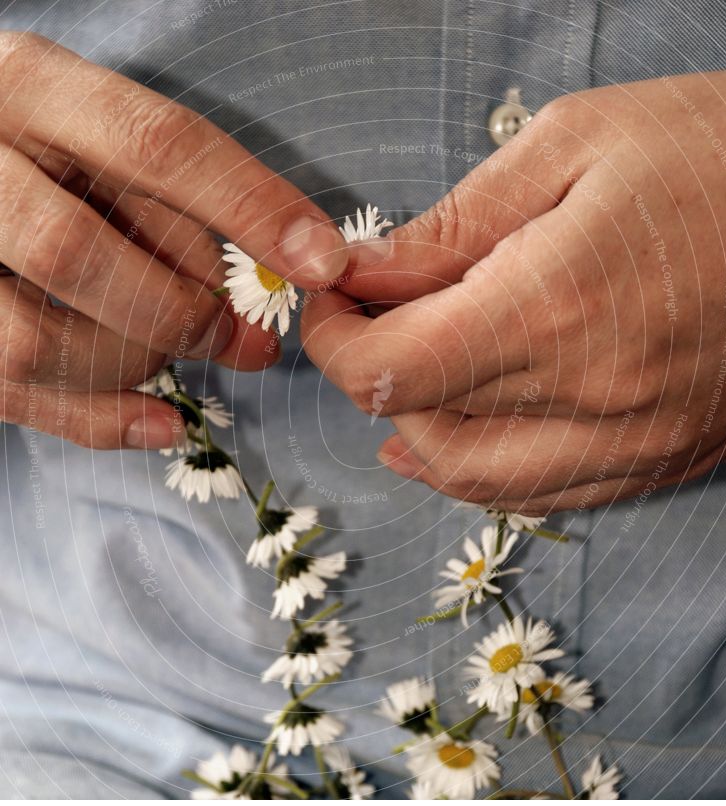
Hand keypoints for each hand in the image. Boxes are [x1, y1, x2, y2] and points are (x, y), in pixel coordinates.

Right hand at [0, 32, 348, 448]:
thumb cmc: (53, 150)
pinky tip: (162, 422)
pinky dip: (99, 421)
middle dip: (184, 311)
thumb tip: (294, 266)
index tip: (320, 262)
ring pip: (34, 340)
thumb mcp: (107, 132)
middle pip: (77, 253)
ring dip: (135, 364)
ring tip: (181, 355)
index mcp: (30, 88)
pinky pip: (10, 393)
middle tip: (247, 339)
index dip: (247, 208)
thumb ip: (180, 191)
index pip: (152, 144)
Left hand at [302, 71, 725, 513]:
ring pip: (475, 477)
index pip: (391, 371)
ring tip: (386, 388)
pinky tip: (448, 440)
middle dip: (366, 373)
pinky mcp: (661, 459)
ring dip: (414, 434)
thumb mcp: (578, 144)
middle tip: (360, 320)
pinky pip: (543, 496)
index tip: (328, 301)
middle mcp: (590, 399)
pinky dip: (478, 472)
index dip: (334, 344)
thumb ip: (457, 223)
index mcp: (556, 308)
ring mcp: (632, 444)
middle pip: (423, 422)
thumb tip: (368, 271)